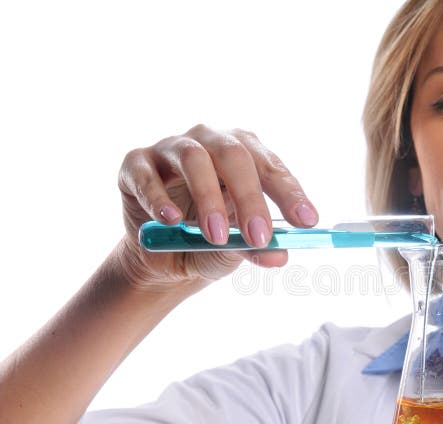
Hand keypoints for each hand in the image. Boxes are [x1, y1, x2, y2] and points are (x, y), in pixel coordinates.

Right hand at [116, 124, 318, 289]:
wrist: (161, 262)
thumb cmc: (208, 243)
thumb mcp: (236, 250)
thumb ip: (255, 248)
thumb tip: (279, 256)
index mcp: (244, 155)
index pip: (271, 167)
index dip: (290, 193)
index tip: (307, 221)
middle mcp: (210, 142)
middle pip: (234, 155)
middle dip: (250, 197)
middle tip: (260, 236)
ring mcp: (171, 149)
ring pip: (193, 158)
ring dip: (208, 198)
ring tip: (216, 236)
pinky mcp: (135, 164)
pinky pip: (147, 174)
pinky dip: (159, 197)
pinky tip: (171, 221)